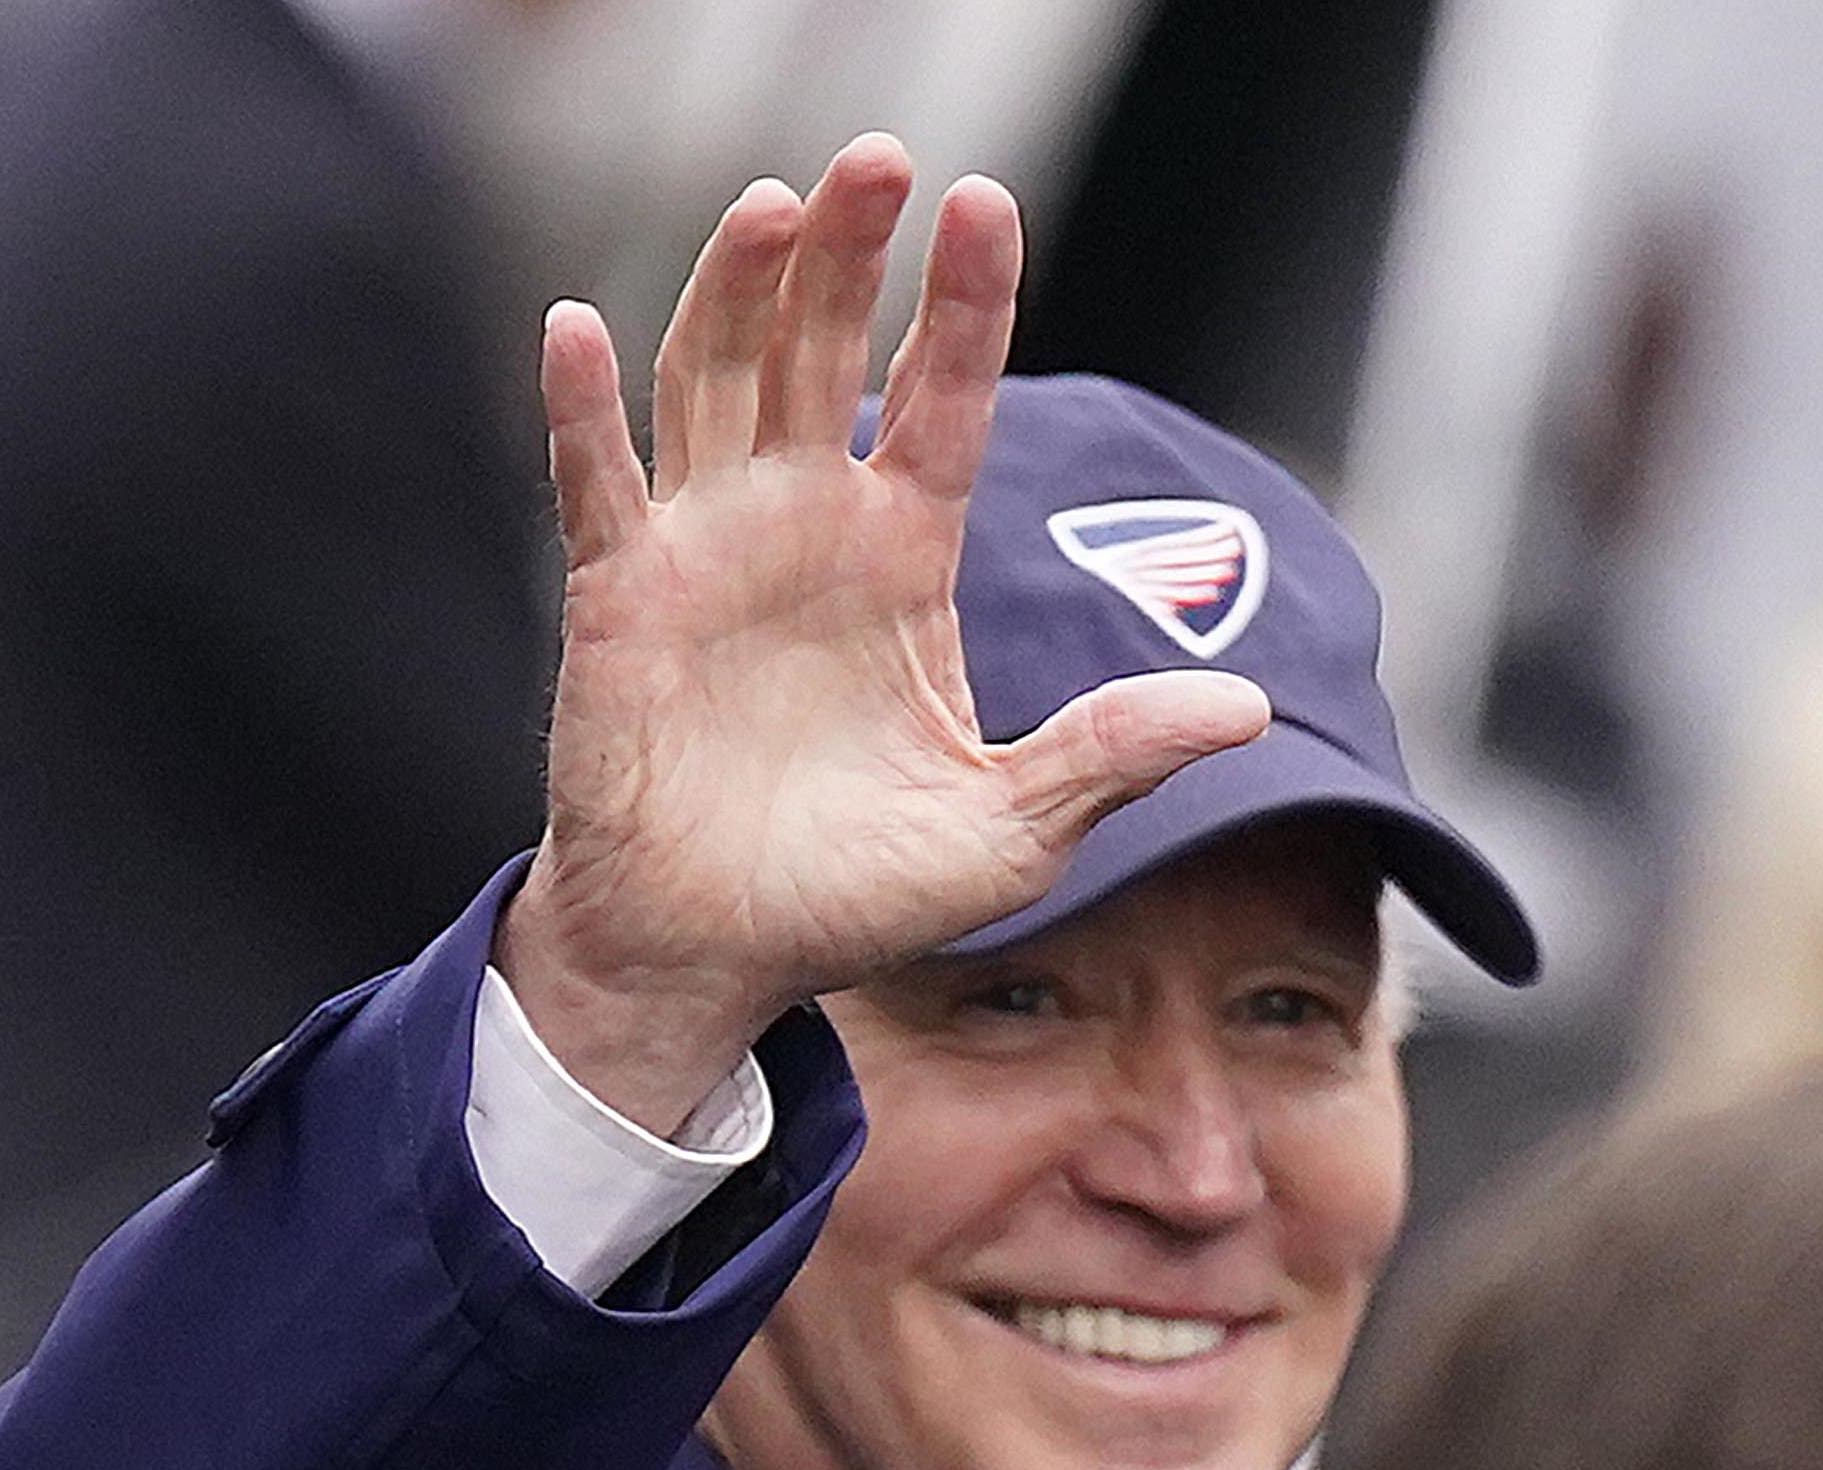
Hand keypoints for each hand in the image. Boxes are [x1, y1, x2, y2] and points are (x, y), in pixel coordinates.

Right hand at [497, 135, 1271, 1135]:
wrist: (721, 960)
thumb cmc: (855, 894)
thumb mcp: (1014, 830)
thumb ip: (1113, 751)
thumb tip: (1247, 710)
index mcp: (901, 558)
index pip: (941, 398)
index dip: (963, 303)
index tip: (987, 204)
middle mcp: (802, 525)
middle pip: (822, 350)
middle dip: (848, 253)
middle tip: (879, 157)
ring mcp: (704, 549)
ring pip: (715, 380)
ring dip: (736, 290)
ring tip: (773, 204)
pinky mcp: (620, 599)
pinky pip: (597, 485)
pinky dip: (582, 407)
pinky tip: (576, 325)